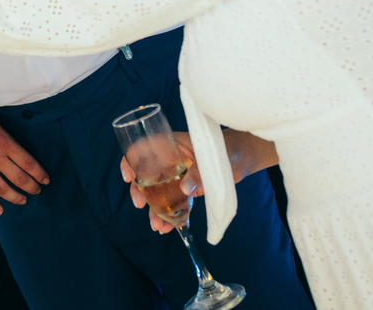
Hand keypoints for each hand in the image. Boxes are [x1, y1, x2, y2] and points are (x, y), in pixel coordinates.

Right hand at [0, 103, 48, 214]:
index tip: (46, 180)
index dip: (40, 174)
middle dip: (32, 187)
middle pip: (19, 178)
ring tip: (23, 200)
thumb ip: (9, 144)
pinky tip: (0, 210)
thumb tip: (23, 161)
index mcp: (4, 142)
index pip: (29, 163)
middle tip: (37, 190)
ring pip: (3, 190)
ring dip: (16, 198)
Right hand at [121, 129, 277, 234]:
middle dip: (140, 192)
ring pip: (158, 192)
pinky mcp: (186, 187)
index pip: (143, 148)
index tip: (129, 177)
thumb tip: (185, 190)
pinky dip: (172, 215)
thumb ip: (199, 174)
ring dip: (155, 209)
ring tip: (158, 226)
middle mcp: (170, 159)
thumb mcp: (212, 160)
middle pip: (145, 173)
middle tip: (140, 205)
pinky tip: (172, 227)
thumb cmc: (227, 150)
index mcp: (171, 144)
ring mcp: (177, 174)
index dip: (131, 161)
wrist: (242, 158)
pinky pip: (174, 201)